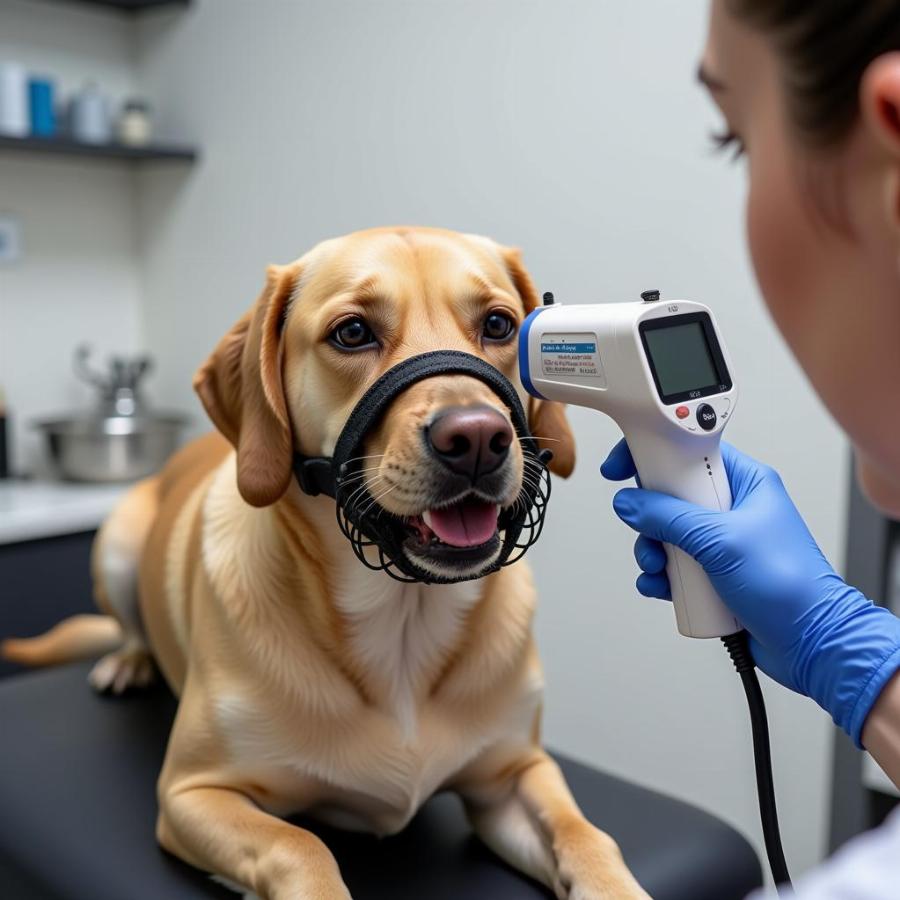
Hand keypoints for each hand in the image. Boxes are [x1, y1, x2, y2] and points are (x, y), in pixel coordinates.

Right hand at [601, 439, 899, 746]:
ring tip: (659, 568)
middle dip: (650, 517)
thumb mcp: (722, 541)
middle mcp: (732, 508)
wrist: (811, 644)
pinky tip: (662, 587)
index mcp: (746, 483)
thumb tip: (631, 503)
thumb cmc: (790, 586)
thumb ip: (669, 517)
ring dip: (653, 551)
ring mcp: (722, 542)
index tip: (624, 464)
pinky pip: (674, 565)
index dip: (654, 453)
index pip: (690, 451)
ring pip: (667, 533)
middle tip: (648, 530)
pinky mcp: (713, 573)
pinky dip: (661, 576)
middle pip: (671, 495)